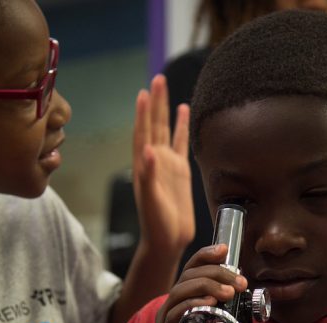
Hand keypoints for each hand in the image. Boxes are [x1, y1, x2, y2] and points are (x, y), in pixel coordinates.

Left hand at [132, 74, 193, 257]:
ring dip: (164, 109)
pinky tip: (184, 110)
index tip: (145, 92)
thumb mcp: (152, 200)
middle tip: (158, 79)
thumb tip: (149, 151)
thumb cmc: (156, 224)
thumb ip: (150, 176)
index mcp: (144, 165)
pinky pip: (181, 142)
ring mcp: (166, 163)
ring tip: (164, 86)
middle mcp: (154, 160)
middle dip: (155, 102)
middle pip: (153, 124)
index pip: (142, 133)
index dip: (143, 114)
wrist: (167, 240)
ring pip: (165, 129)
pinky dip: (182, 126)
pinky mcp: (179, 170)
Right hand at [153, 244, 246, 322]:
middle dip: (216, 273)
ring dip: (207, 286)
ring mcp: (165, 319)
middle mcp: (171, 304)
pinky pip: (174, 313)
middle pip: (188, 275)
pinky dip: (193, 304)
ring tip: (229, 292)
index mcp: (184, 298)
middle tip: (239, 282)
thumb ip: (226, 307)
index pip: (192, 267)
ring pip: (180, 290)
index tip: (224, 249)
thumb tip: (245, 292)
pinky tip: (210, 303)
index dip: (207, 254)